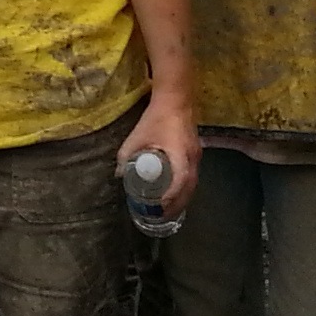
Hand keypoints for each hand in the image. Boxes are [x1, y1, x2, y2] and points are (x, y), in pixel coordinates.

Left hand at [115, 92, 199, 217]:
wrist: (176, 99)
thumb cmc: (156, 117)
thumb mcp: (137, 136)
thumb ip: (126, 155)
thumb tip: (118, 174)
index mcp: (180, 153)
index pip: (180, 180)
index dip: (171, 195)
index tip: (160, 205)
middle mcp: (192, 157)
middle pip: (190, 188)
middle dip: (178, 204)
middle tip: (163, 216)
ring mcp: (197, 156)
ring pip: (193, 184)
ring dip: (183, 198)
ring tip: (169, 210)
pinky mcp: (196, 153)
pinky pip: (193, 176)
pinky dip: (185, 188)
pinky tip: (175, 194)